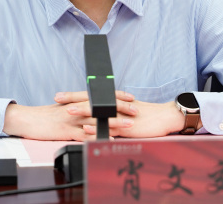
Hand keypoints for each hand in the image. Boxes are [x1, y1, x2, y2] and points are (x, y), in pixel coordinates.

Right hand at [2, 90, 135, 140]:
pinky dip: (97, 137)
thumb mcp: (63, 109)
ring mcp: (72, 119)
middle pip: (102, 107)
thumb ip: (78, 109)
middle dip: (120, 108)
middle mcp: (76, 108)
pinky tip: (109, 139)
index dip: (116, 96)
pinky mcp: (66, 131)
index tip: (131, 97)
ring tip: (129, 125)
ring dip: (114, 122)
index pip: (100, 96)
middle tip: (136, 110)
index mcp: (77, 101)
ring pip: (97, 119)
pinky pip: (84, 134)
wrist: (27, 119)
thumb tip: (92, 111)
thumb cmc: (45, 115)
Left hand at [71, 99, 186, 138]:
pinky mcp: (125, 126)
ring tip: (67, 111)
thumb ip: (111, 114)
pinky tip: (85, 127)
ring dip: (82, 111)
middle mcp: (114, 105)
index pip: (90, 95)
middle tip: (57, 98)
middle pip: (90, 99)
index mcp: (113, 101)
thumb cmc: (146, 116)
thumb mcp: (125, 113)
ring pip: (97, 112)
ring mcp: (119, 115)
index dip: (74, 95)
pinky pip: (108, 126)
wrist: (164, 117)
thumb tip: (96, 118)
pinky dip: (96, 126)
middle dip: (73, 98)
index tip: (60, 96)